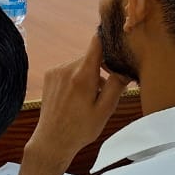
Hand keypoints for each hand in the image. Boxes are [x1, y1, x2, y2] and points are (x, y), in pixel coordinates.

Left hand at [26, 33, 130, 165]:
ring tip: (88, 100)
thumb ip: (116, 85)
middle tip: (103, 93)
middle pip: (90, 58)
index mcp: (82, 75)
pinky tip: (75, 98)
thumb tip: (124, 66)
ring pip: (80, 65)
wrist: (52, 140)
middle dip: (100, 71)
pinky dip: (76, 79)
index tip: (116, 33)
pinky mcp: (49, 76)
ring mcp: (55, 71)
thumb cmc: (81, 128)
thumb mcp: (105, 109)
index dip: (107, 37)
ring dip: (88, 76)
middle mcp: (66, 68)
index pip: (96, 44)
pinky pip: (68, 70)